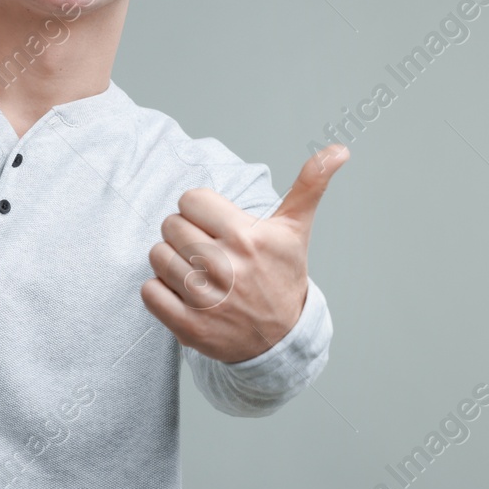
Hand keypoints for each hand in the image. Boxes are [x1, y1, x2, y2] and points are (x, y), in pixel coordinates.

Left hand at [140, 144, 347, 363]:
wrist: (281, 339)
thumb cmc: (282, 276)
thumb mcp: (296, 230)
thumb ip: (310, 184)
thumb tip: (340, 149)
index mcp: (247, 237)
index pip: (191, 199)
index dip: (200, 210)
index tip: (215, 225)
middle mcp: (226, 266)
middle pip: (170, 224)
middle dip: (184, 234)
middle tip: (206, 249)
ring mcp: (206, 299)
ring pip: (157, 255)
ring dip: (171, 261)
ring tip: (196, 271)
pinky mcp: (189, 326)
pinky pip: (149, 291)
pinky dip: (159, 291)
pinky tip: (183, 293)